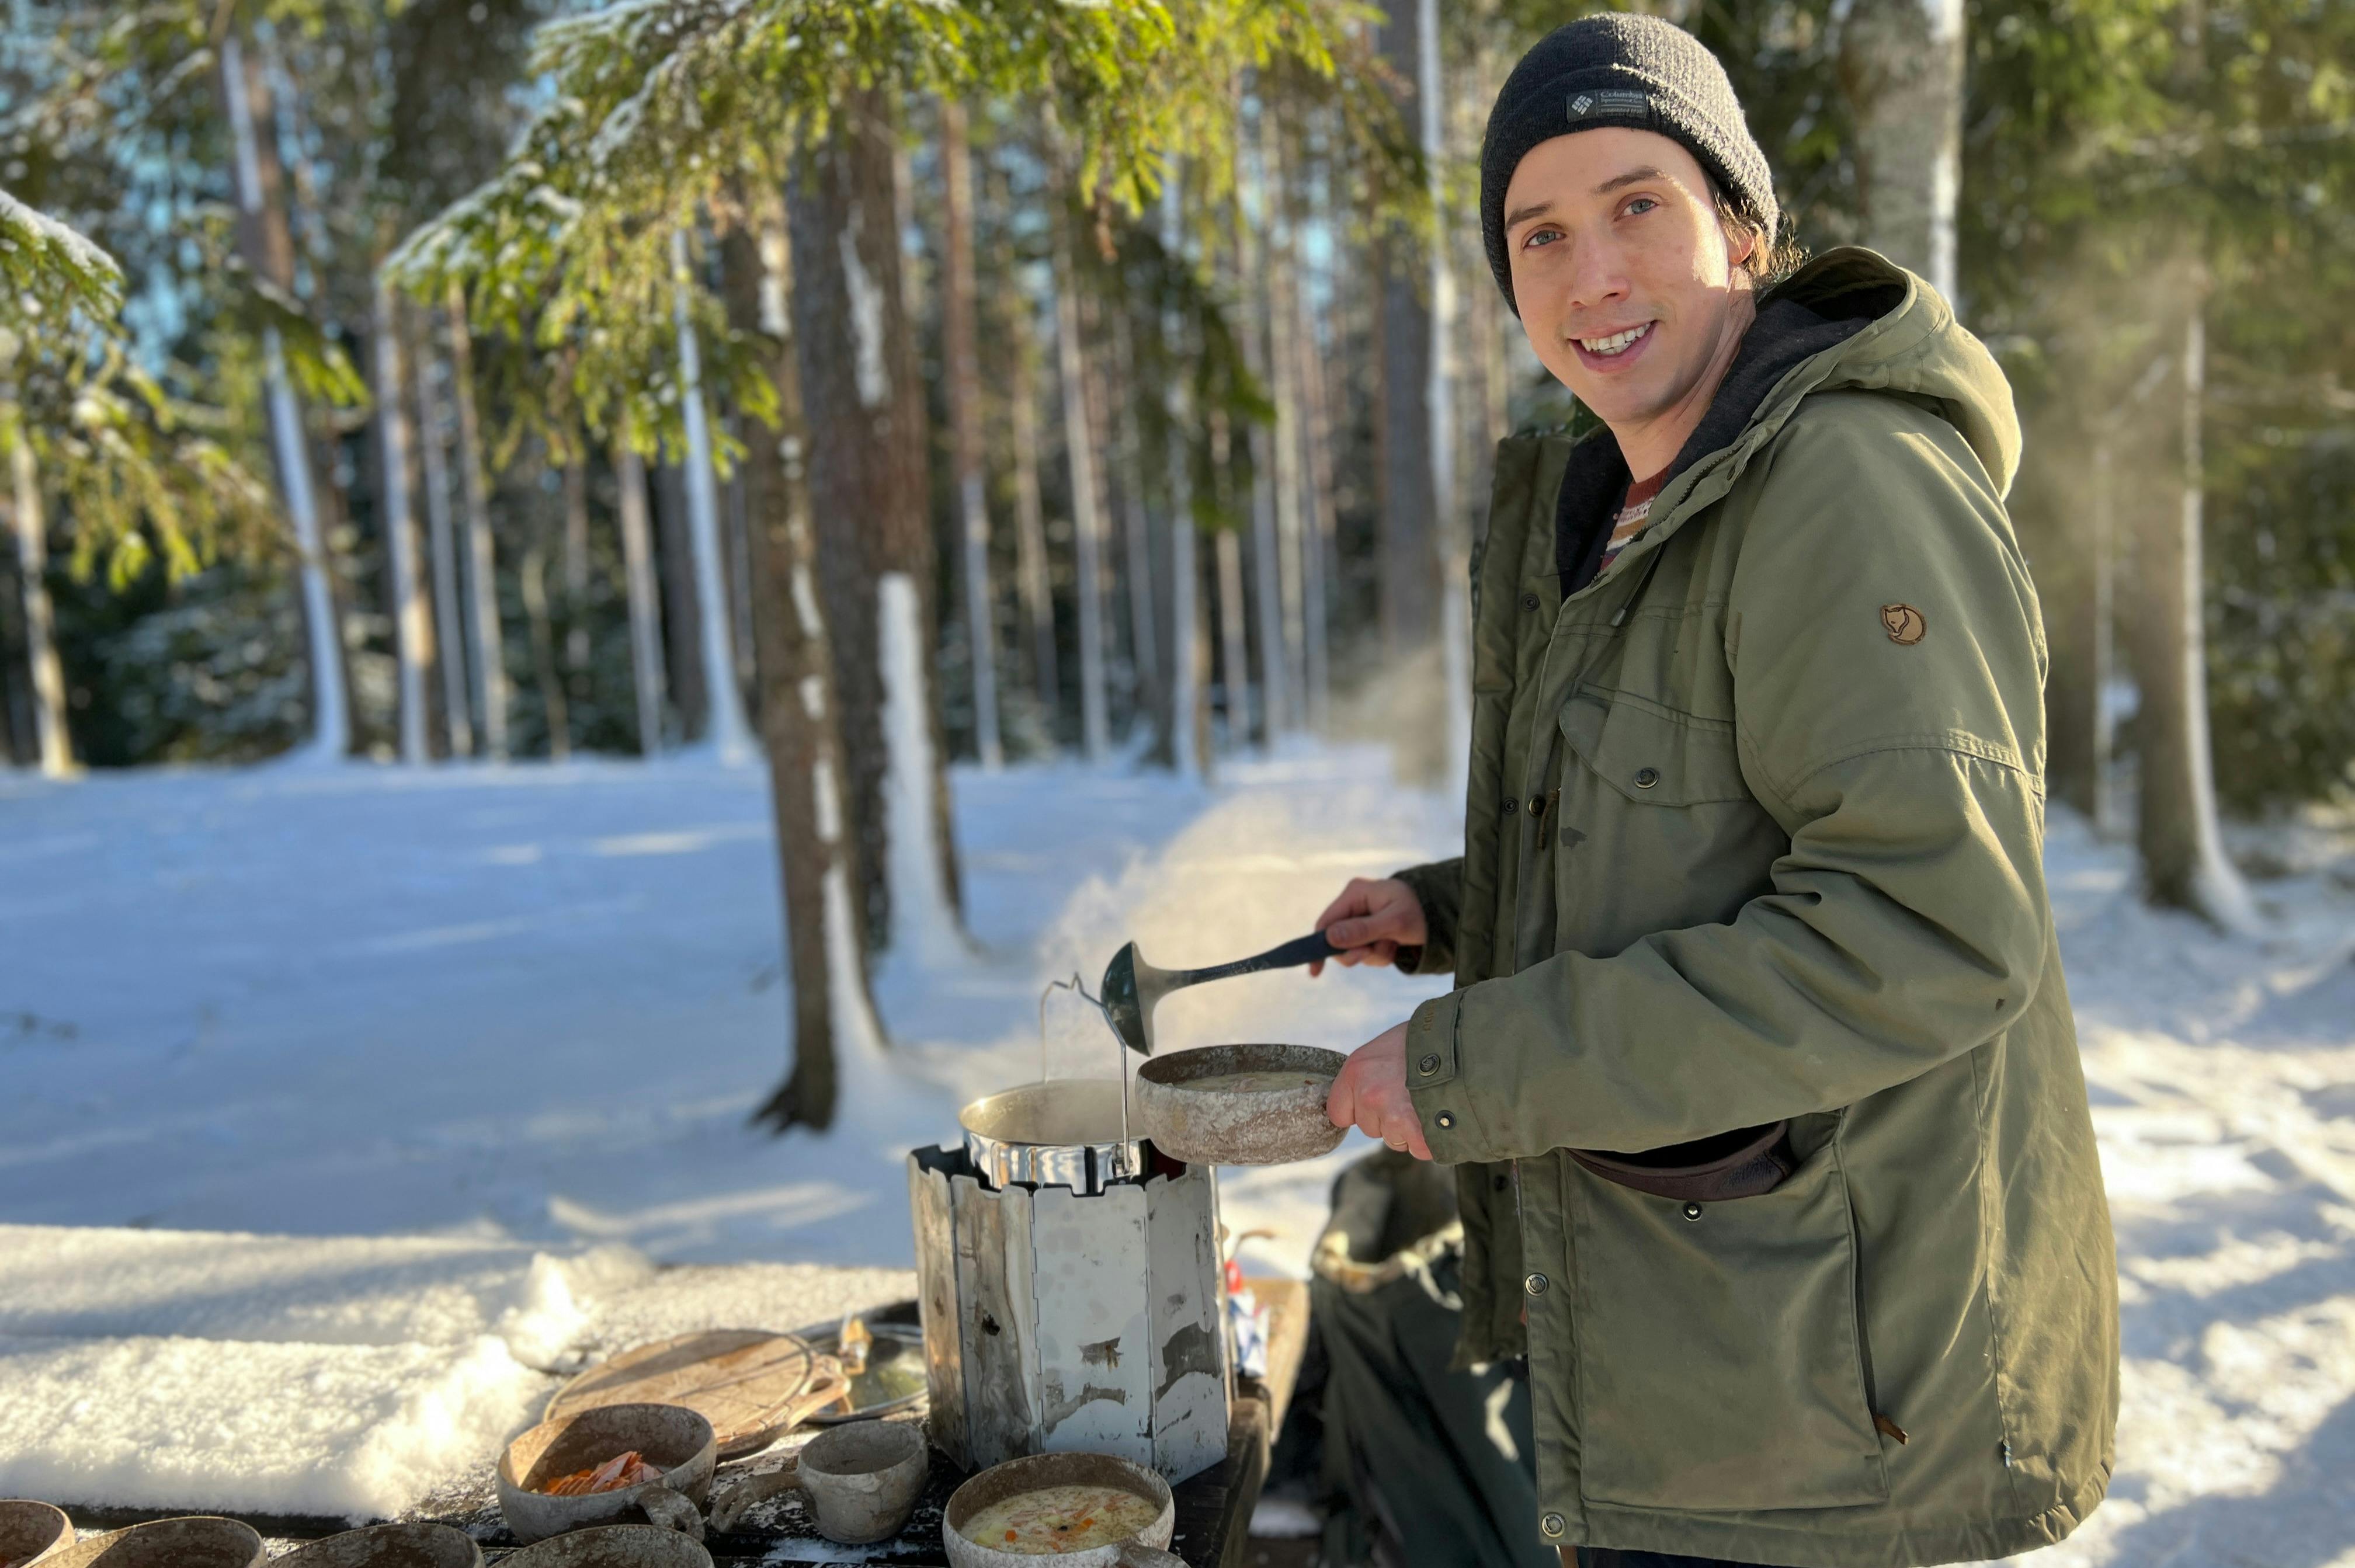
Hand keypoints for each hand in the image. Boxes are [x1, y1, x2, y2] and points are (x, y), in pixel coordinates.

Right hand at [1310, 877, 1426, 976]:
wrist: (1443, 916)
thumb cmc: (1419, 913)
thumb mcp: (1393, 923)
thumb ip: (1362, 930)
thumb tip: (1330, 938)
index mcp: (1355, 893)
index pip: (1326, 923)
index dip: (1319, 947)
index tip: (1315, 971)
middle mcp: (1355, 904)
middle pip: (1337, 940)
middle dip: (1357, 952)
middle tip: (1373, 952)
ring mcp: (1362, 919)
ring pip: (1353, 949)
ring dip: (1373, 954)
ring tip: (1392, 944)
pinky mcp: (1370, 931)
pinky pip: (1366, 952)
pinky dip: (1380, 954)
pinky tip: (1394, 945)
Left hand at [1326, 1021, 1431, 1160]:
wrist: (1464, 1041)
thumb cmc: (1427, 1040)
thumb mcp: (1386, 1048)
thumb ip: (1370, 1074)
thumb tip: (1362, 1097)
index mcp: (1356, 1070)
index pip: (1338, 1112)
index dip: (1358, 1110)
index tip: (1375, 1102)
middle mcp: (1370, 1094)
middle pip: (1370, 1129)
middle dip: (1389, 1119)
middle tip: (1411, 1094)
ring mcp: (1393, 1115)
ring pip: (1395, 1140)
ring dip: (1410, 1129)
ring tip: (1428, 1100)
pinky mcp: (1418, 1133)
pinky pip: (1418, 1149)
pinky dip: (1430, 1140)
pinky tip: (1440, 1116)